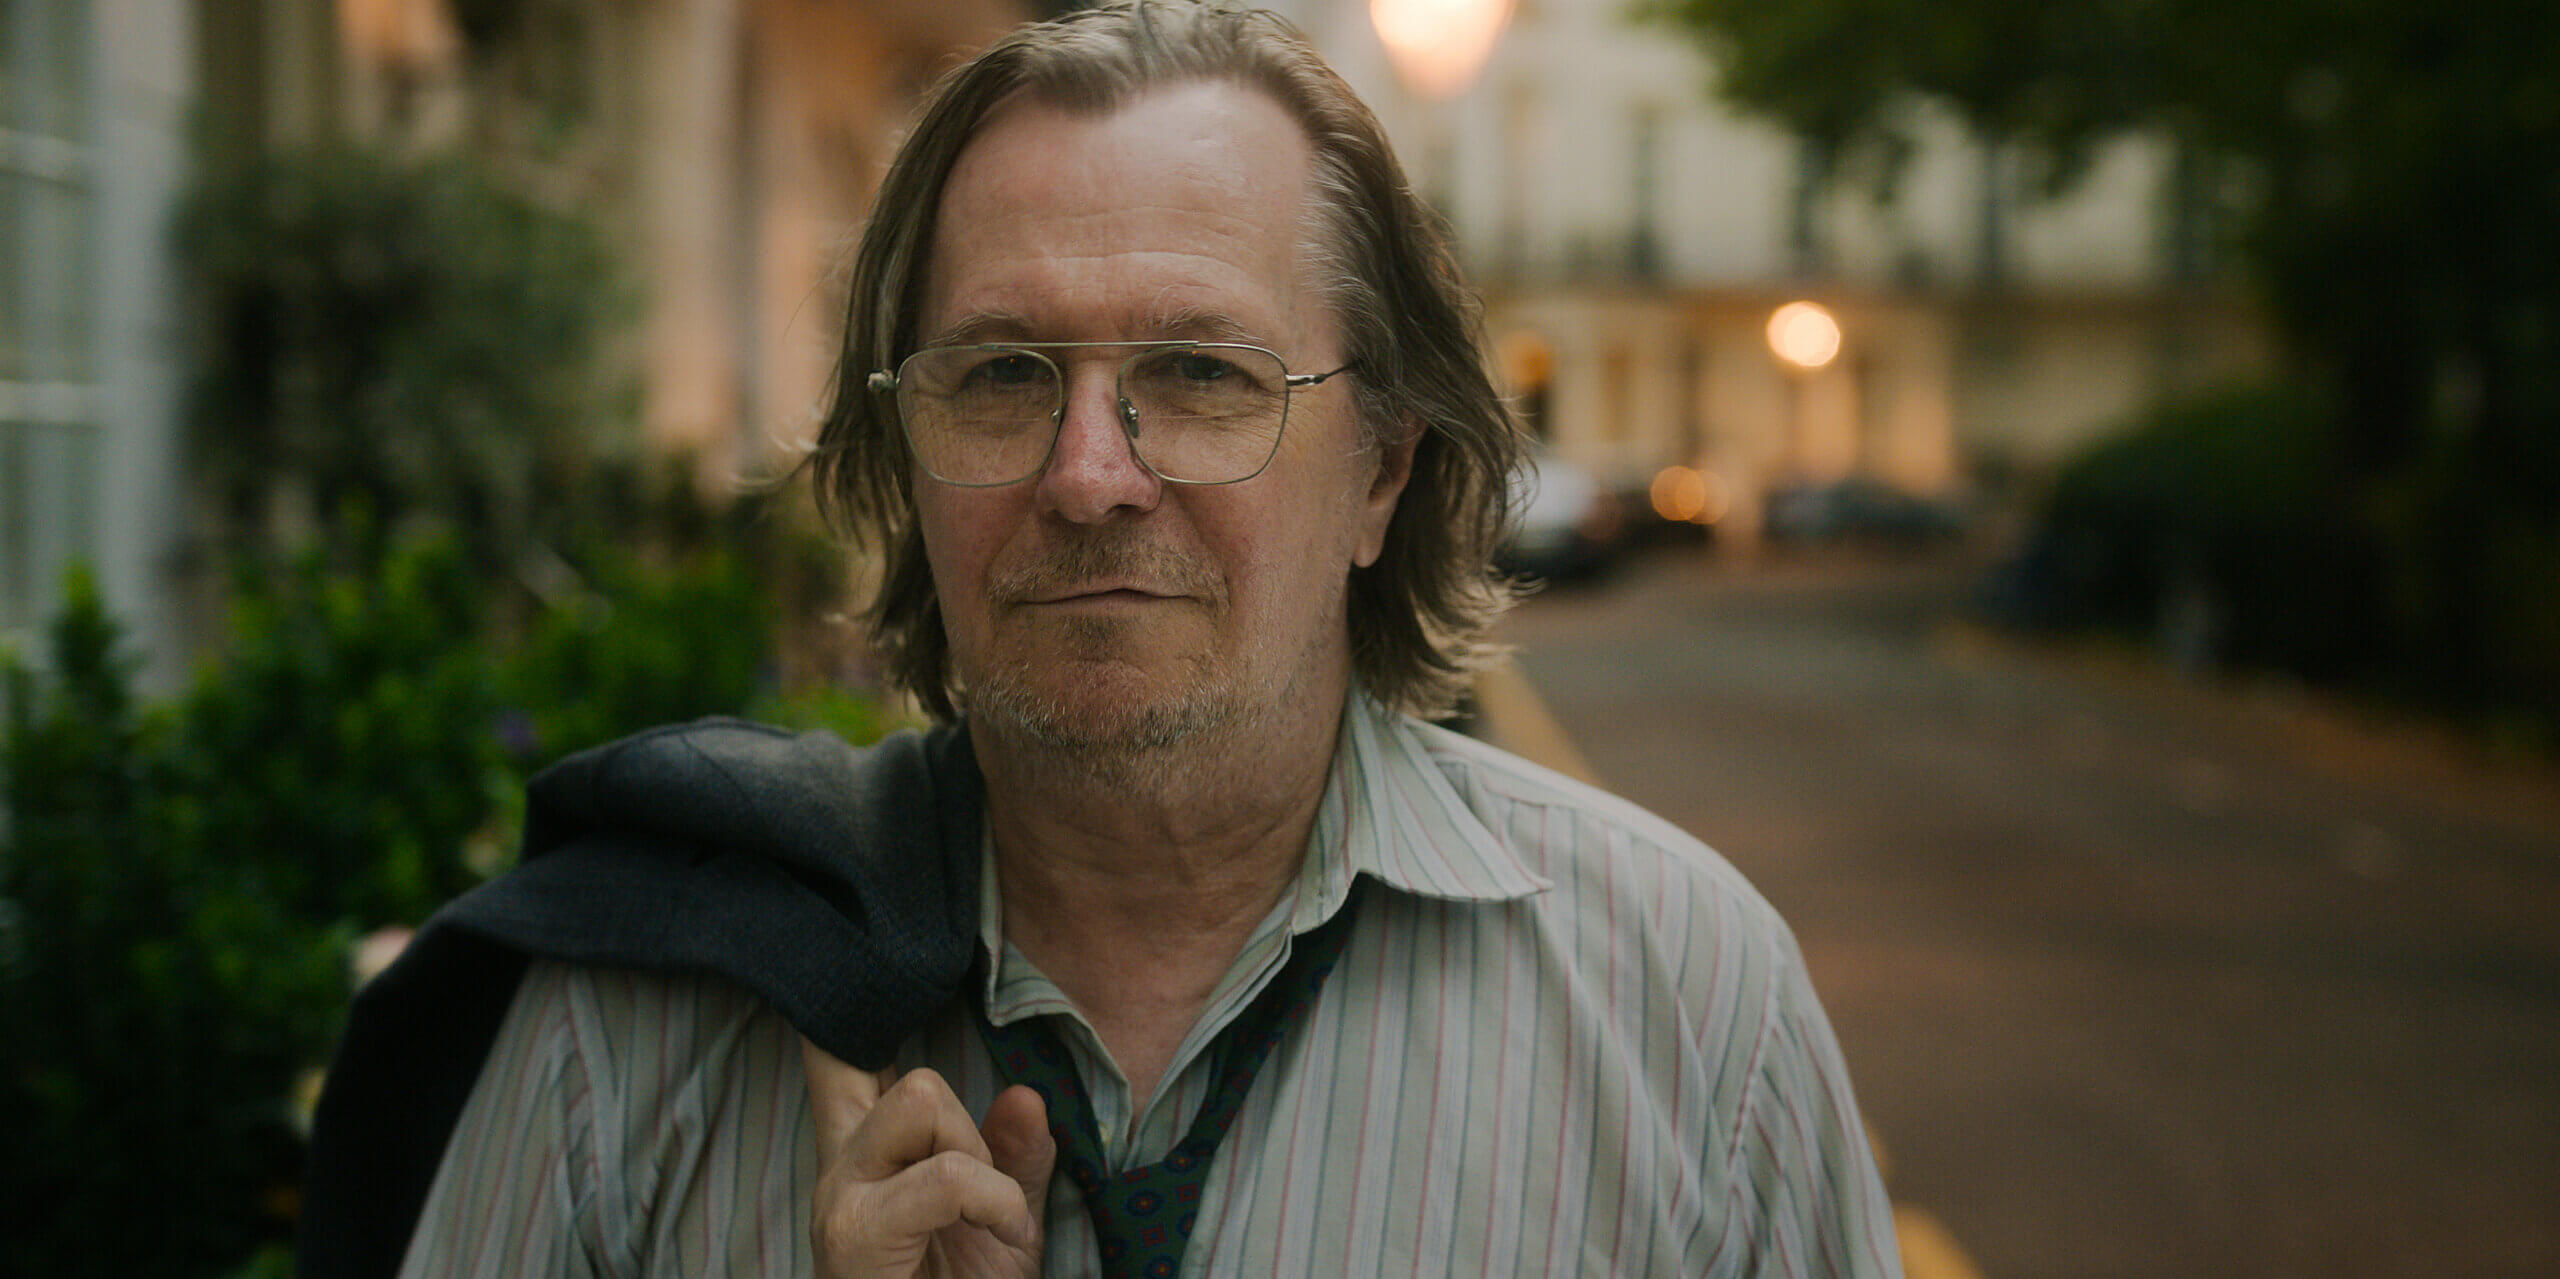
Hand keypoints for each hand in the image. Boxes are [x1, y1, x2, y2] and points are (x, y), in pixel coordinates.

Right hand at [802, 1038, 1056, 1277]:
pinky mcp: (855, 1233)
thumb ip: (1016, 1158)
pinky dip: (997, 1200)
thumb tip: (1024, 1095)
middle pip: (875, 1060)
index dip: (864, 1016)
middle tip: (976, 1178)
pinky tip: (1008, 1234)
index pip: (839, 1057)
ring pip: (922, 1100)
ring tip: (987, 1216)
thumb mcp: (1007, 1219)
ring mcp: (841, 1196)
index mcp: (866, 1152)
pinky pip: (947, 1175)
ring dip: (977, 1153)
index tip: (898, 998)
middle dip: (946, 1102)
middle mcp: (841, 1164)